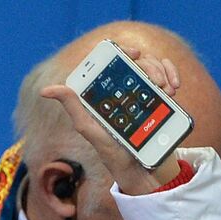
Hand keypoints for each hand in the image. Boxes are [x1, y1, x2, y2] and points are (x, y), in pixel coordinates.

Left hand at [40, 47, 182, 193]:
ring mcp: (140, 93)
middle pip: (135, 61)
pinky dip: (172, 75)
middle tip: (156, 83)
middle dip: (148, 66)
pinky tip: (174, 87)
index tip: (134, 54)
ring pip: (153, 66)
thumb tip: (46, 90)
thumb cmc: (110, 151)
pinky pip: (167, 76)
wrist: (140, 168)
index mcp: (103, 93)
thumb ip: (72, 107)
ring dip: (162, 72)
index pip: (110, 60)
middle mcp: (121, 90)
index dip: (121, 50)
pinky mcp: (156, 98)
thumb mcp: (88, 128)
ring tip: (166, 90)